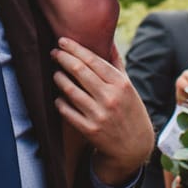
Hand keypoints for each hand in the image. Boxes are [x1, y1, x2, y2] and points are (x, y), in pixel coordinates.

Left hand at [51, 39, 152, 184]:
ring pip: (71, 90)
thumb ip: (117, 63)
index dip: (75, 48)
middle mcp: (110, 98)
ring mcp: (99, 115)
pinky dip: (60, 102)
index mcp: (121, 84)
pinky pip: (67, 111)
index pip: (93, 60)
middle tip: (54, 52)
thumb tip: (109, 40)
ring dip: (59, 78)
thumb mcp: (128, 86)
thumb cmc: (129, 110)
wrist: (134, 146)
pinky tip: (58, 96)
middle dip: (63, 58)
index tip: (62, 41)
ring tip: (55, 73)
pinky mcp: (90, 130)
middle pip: (80, 71)